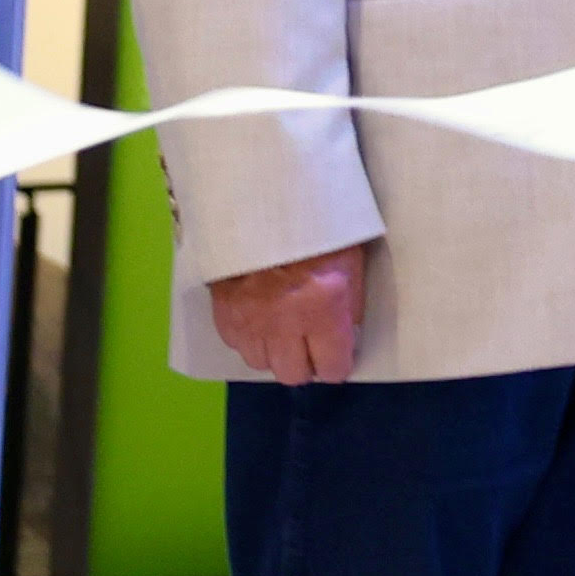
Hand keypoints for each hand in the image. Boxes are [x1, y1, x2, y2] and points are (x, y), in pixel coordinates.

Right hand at [211, 245, 371, 385]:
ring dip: (276, 352)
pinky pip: (236, 344)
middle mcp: (282, 321)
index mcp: (321, 307)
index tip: (339, 358)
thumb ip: (351, 306)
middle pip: (292, 374)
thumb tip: (348, 336)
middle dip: (307, 364)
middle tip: (312, 347)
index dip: (338, 366)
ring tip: (285, 330)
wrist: (265, 201)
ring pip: (261, 362)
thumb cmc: (320, 229)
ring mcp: (248, 318)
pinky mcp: (222, 310)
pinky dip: (250, 338)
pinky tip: (261, 319)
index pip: (331, 366)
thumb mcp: (352, 263)